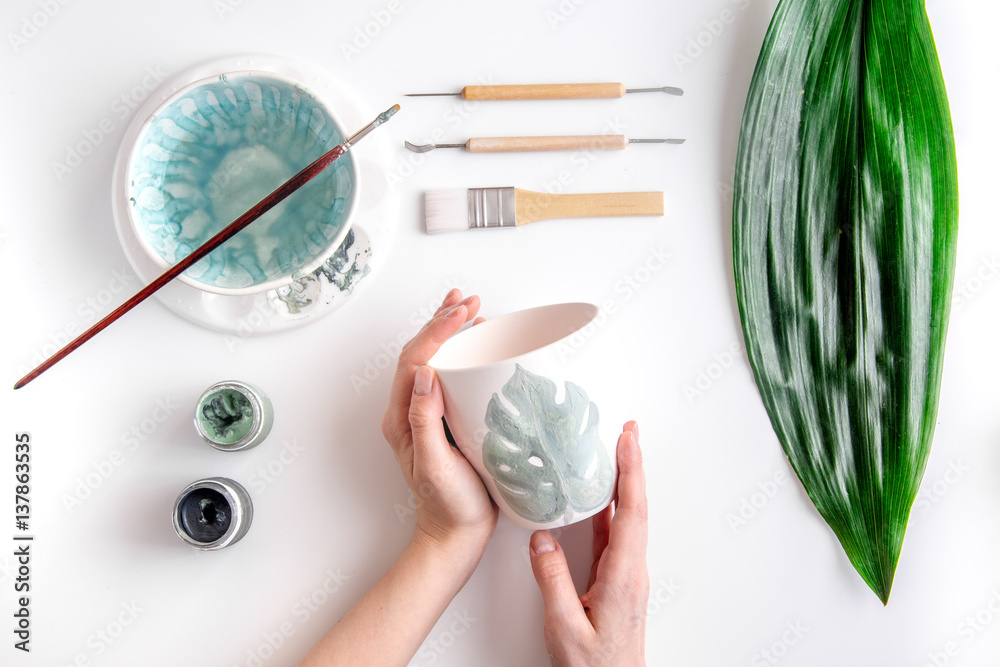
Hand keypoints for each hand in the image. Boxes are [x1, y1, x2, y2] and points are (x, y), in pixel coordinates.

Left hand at [381, 289, 498, 571]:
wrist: (457, 534)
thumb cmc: (447, 505)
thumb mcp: (434, 464)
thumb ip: (425, 420)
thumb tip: (426, 372)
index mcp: (401, 418)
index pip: (415, 361)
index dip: (437, 332)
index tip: (462, 314)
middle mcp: (411, 410)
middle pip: (422, 352)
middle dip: (443, 322)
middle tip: (468, 301)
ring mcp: (430, 414)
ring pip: (435, 360)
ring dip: (450, 332)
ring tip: (468, 308)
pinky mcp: (449, 419)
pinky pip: (452, 377)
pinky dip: (463, 354)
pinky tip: (479, 345)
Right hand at [529, 421, 647, 665]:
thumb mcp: (564, 626)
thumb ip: (552, 580)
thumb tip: (542, 537)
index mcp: (623, 576)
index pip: (631, 512)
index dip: (631, 472)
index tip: (628, 440)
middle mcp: (631, 570)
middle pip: (635, 506)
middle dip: (632, 464)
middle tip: (627, 430)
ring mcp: (626, 574)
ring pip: (627, 518)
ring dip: (623, 482)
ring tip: (615, 452)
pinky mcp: (617, 580)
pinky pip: (615, 534)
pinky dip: (610, 506)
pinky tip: (599, 496)